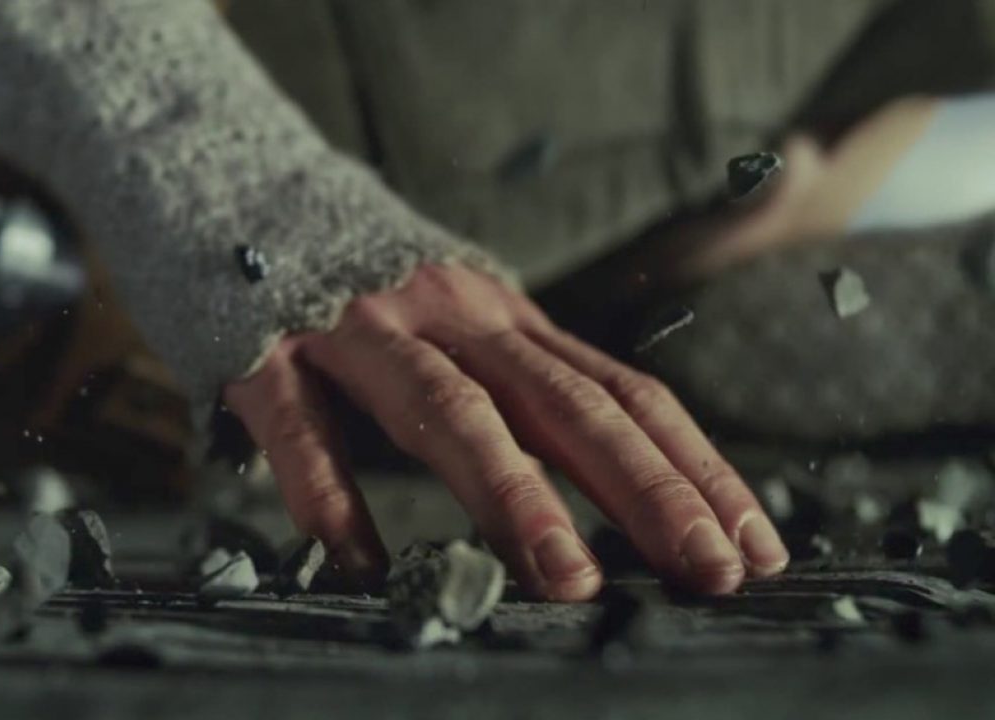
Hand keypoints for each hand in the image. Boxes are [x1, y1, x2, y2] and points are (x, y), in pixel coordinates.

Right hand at [224, 265, 788, 599]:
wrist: (242, 187)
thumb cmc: (363, 283)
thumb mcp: (459, 320)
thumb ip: (517, 387)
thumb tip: (610, 484)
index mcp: (504, 319)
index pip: (621, 393)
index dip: (693, 467)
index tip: (753, 544)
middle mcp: (451, 317)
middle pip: (564, 403)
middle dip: (644, 489)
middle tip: (707, 571)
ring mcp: (360, 330)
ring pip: (447, 408)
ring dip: (512, 492)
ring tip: (567, 578)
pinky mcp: (268, 350)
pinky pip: (300, 424)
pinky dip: (329, 491)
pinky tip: (358, 558)